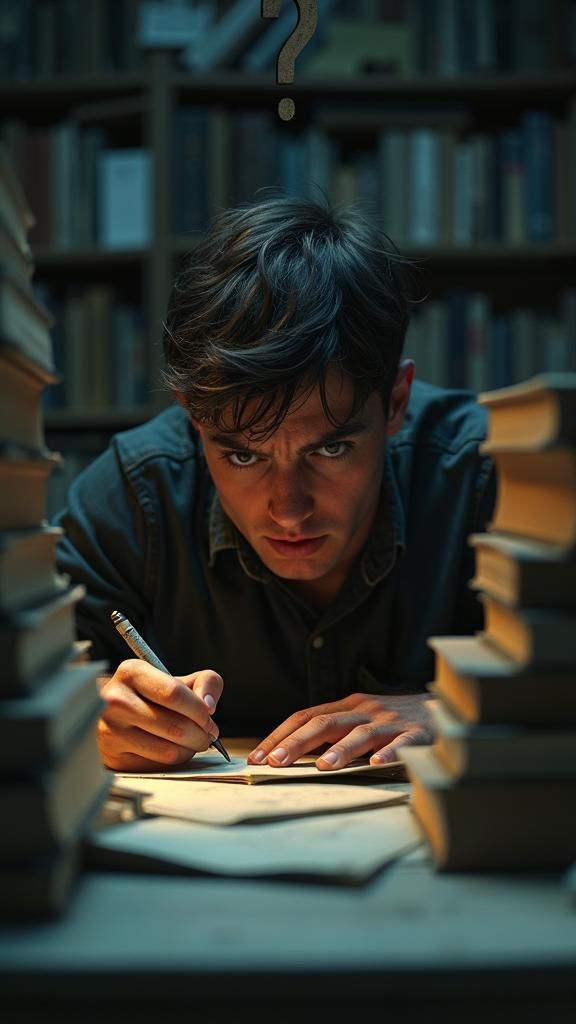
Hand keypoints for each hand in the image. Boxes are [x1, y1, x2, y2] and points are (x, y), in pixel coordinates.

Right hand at [96, 659, 223, 770]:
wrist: (116, 715)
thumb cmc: (153, 696)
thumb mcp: (180, 679)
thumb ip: (205, 681)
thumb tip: (208, 705)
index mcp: (132, 672)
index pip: (174, 694)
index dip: (199, 710)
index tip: (209, 717)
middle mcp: (116, 700)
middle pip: (176, 726)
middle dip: (201, 734)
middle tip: (207, 734)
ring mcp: (110, 730)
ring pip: (169, 751)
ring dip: (191, 749)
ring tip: (192, 741)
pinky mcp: (113, 757)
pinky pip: (158, 766)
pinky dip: (174, 760)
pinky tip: (173, 749)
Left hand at [247, 692, 432, 770]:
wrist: (443, 708)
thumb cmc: (393, 722)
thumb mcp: (360, 720)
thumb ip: (332, 733)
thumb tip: (290, 756)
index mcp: (347, 706)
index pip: (306, 716)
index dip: (280, 735)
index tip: (257, 756)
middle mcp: (365, 710)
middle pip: (326, 723)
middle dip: (297, 743)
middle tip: (275, 763)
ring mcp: (391, 721)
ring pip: (361, 733)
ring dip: (341, 750)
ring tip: (324, 767)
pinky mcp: (417, 734)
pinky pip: (402, 743)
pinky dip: (389, 754)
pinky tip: (377, 765)